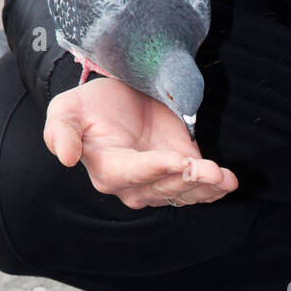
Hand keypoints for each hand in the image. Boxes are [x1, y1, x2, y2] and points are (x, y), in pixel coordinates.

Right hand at [44, 76, 237, 208]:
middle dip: (186, 179)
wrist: (121, 97)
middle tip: (208, 170)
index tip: (177, 160)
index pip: (131, 174)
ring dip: (205, 187)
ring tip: (223, 177)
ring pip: (183, 192)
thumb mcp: (66, 109)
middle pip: (163, 186)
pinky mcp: (181, 175)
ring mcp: (160, 183)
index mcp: (106, 170)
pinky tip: (229, 182)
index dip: (155, 169)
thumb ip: (61, 132)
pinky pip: (199, 189)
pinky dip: (216, 188)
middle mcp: (133, 185)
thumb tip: (66, 158)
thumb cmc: (91, 106)